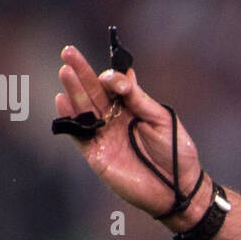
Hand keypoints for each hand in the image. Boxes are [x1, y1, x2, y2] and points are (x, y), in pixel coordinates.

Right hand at [54, 45, 209, 231]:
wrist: (178, 188)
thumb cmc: (177, 153)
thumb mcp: (162, 120)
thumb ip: (140, 100)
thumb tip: (125, 76)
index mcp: (132, 108)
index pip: (114, 85)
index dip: (113, 79)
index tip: (119, 84)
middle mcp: (115, 119)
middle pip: (94, 91)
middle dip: (81, 72)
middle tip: (68, 51)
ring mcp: (104, 136)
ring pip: (84, 109)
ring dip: (73, 89)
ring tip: (65, 70)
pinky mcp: (97, 155)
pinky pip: (79, 134)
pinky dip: (70, 118)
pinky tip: (62, 100)